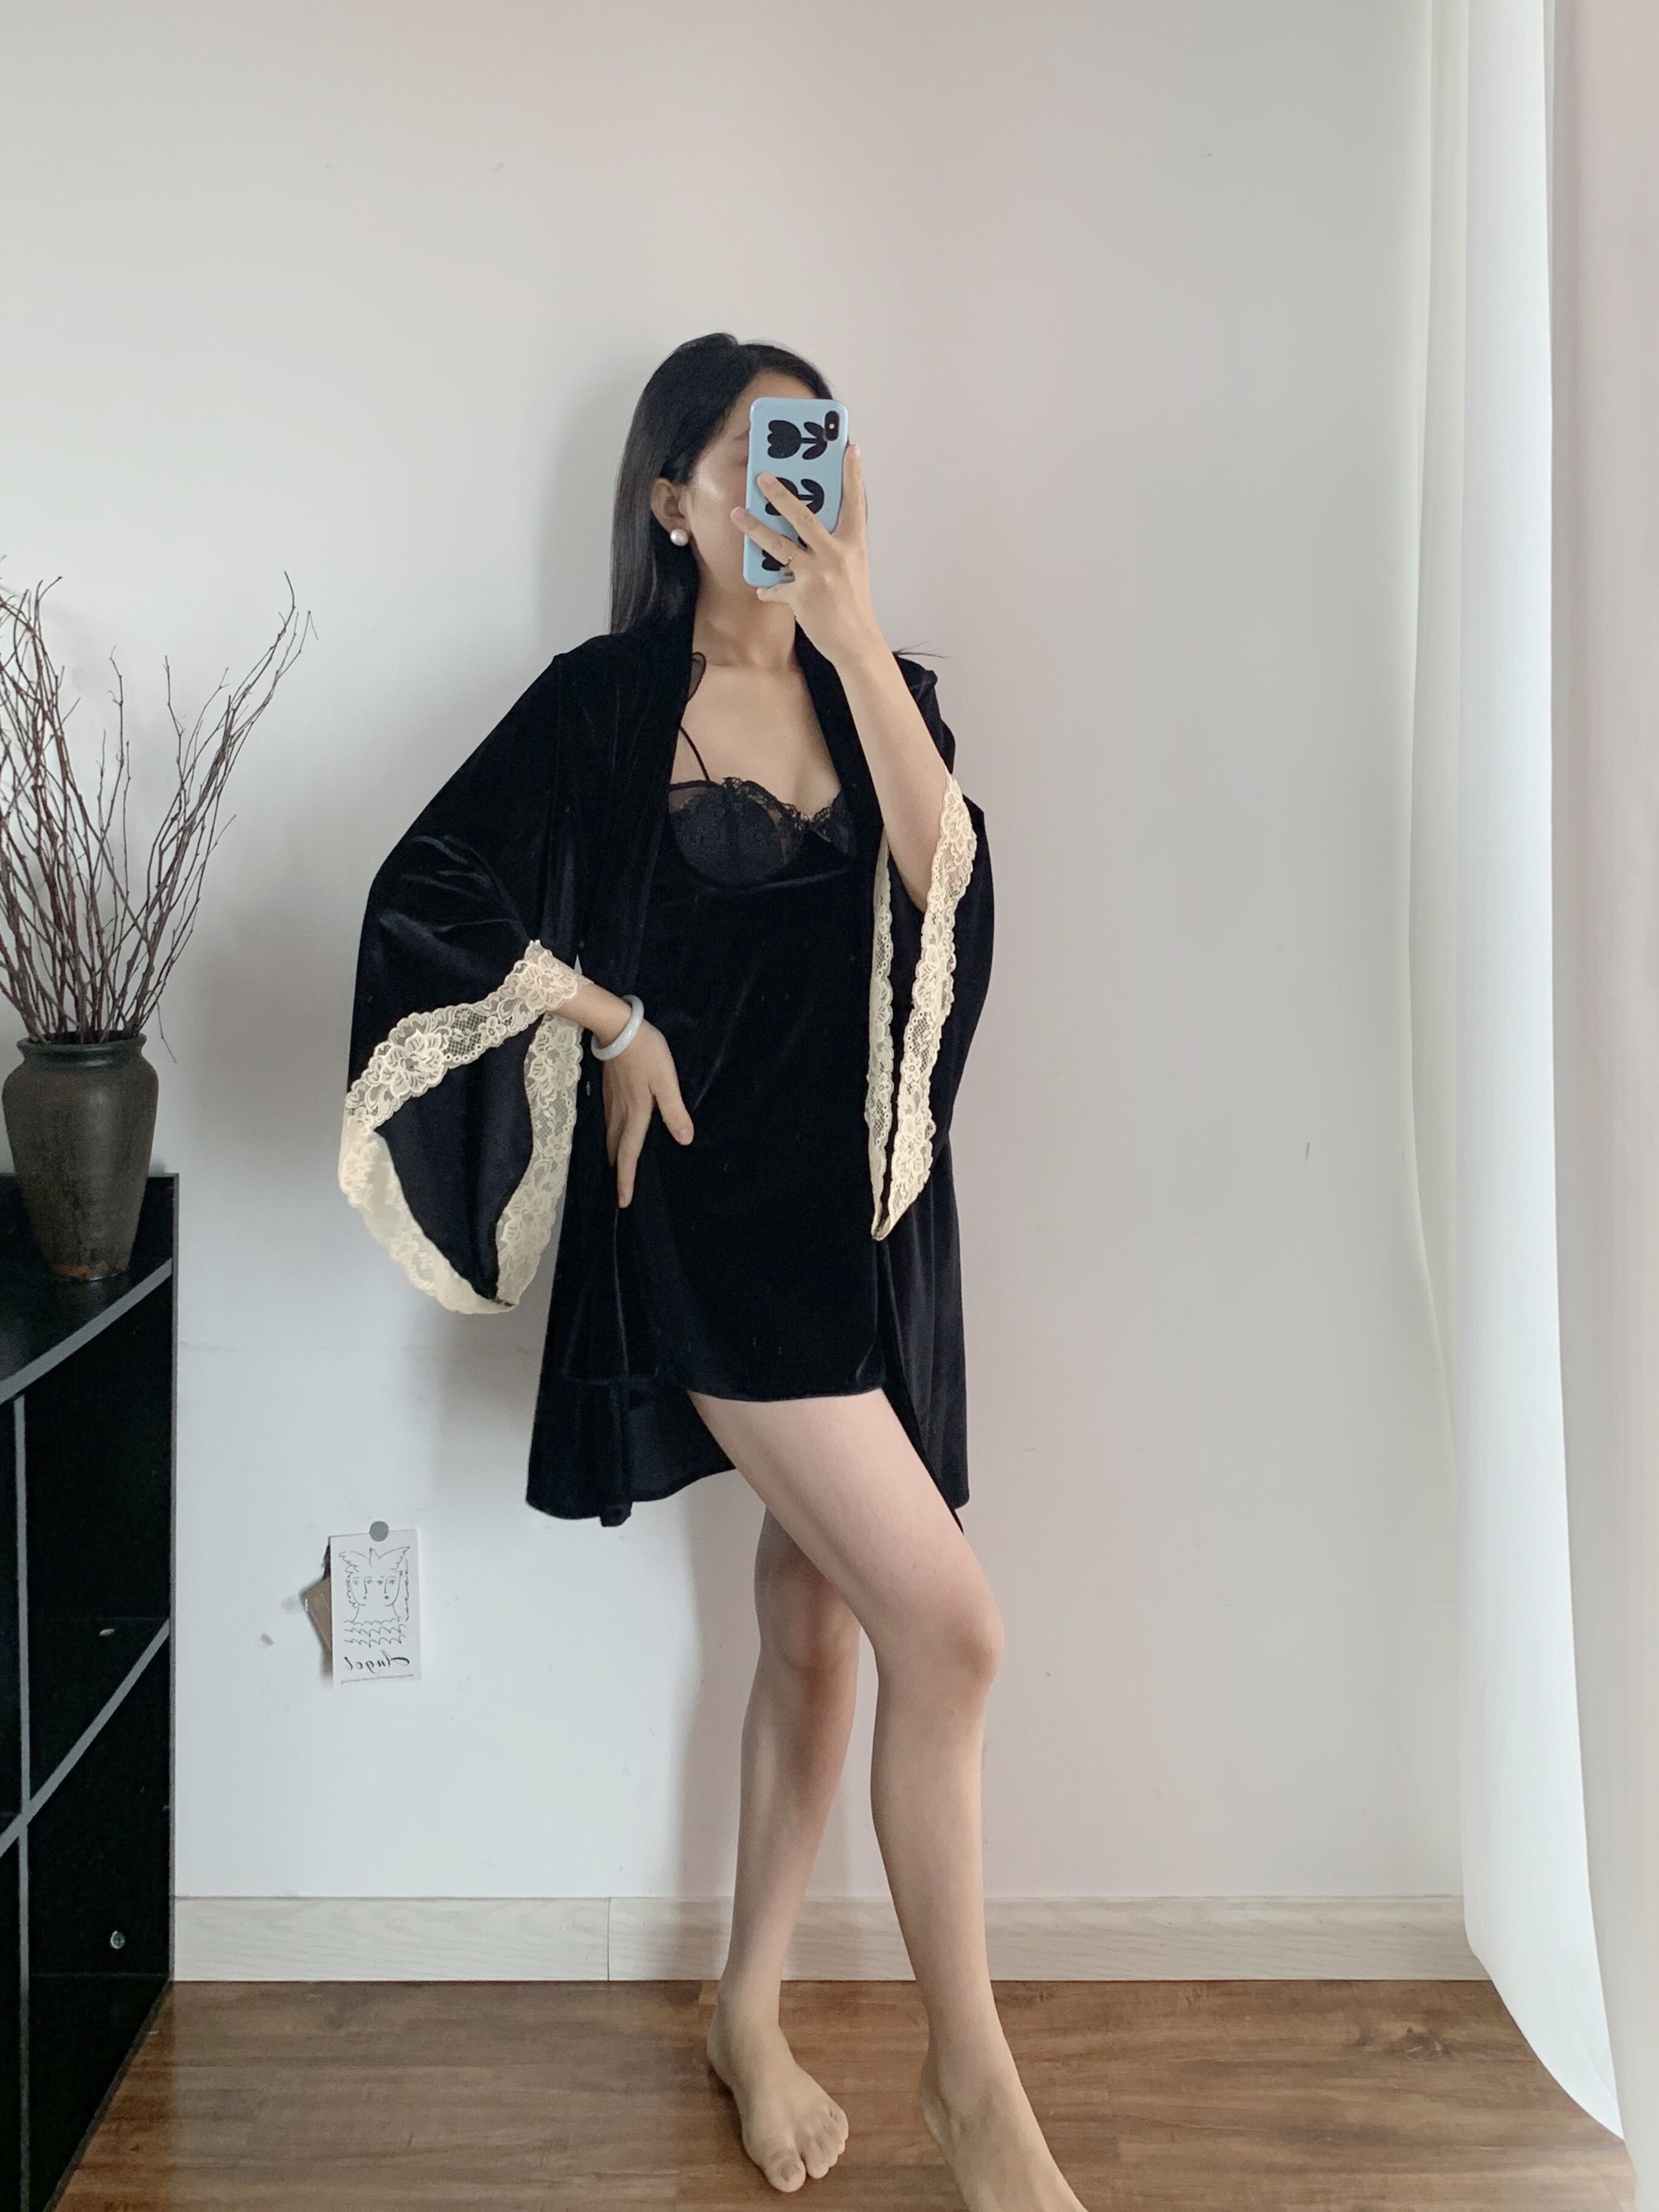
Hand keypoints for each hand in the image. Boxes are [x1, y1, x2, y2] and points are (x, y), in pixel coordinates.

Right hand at [601, 1019, 693, 1206]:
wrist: (617, 1027)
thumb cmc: (646, 1052)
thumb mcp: (666, 1080)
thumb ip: (674, 1110)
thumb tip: (685, 1140)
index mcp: (636, 1113)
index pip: (629, 1152)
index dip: (626, 1178)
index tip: (624, 1201)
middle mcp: (620, 1113)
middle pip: (615, 1149)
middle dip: (617, 1172)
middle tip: (619, 1194)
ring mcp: (611, 1102)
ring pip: (610, 1137)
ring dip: (612, 1156)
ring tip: (616, 1171)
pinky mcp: (608, 1092)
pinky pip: (608, 1123)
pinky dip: (611, 1138)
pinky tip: (613, 1137)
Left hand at [731, 443, 882, 667]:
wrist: (856, 641)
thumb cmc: (854, 602)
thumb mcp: (853, 566)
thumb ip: (836, 544)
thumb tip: (814, 527)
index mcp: (853, 544)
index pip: (854, 503)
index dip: (852, 475)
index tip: (850, 448)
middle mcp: (834, 555)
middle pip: (803, 517)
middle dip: (780, 495)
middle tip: (762, 476)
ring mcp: (816, 575)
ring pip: (778, 546)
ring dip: (754, 528)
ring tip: (736, 513)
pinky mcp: (800, 596)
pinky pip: (775, 587)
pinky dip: (768, 589)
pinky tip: (763, 588)